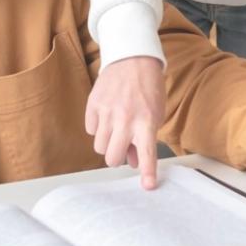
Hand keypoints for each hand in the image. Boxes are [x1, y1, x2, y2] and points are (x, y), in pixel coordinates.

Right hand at [85, 55, 165, 188]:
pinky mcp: (93, 104)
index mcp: (146, 121)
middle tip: (123, 148)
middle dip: (117, 158)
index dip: (148, 172)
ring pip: (100, 147)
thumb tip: (133, 163)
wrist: (133, 59)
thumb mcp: (154, 114)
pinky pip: (91, 130)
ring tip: (115, 128)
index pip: (147, 152)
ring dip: (108, 143)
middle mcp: (126, 118)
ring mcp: (107, 111)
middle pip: (113, 157)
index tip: (148, 186)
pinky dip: (98, 128)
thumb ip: (144, 139)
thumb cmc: (148, 90)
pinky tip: (107, 116)